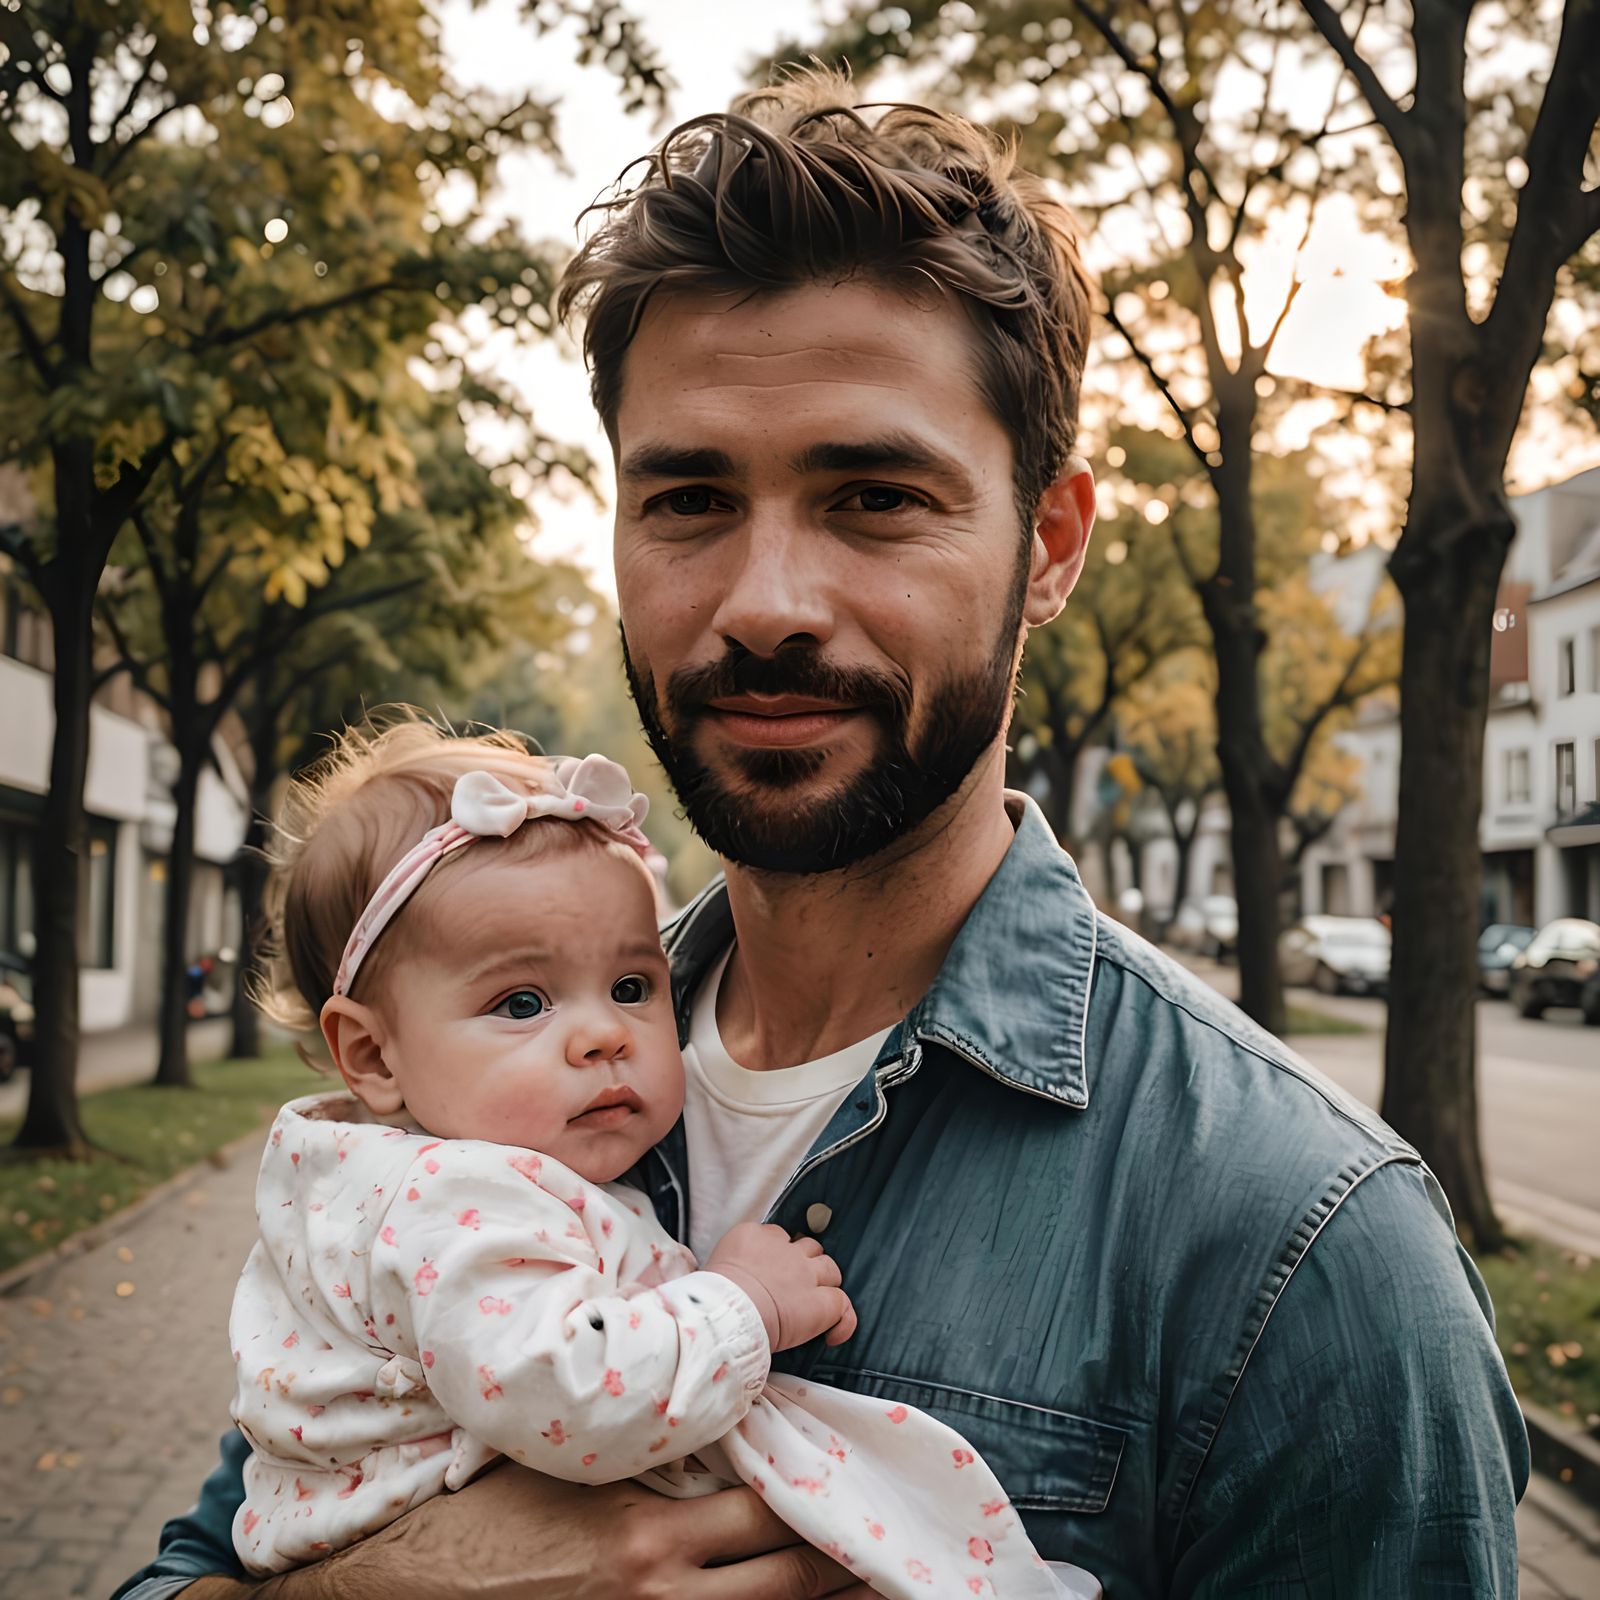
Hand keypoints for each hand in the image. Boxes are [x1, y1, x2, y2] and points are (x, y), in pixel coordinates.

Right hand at [201, 1466, 866, 1598]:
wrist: (416, 1579)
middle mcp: (655, 1589)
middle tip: (886, 1549)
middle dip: (837, 1565)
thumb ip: (655, 1455)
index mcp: (645, 1531)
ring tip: (861, 1585)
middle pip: (781, 1581)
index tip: (861, 1486)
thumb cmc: (495, 1504)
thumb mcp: (578, 1465)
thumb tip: (728, 1435)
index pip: (764, 1513)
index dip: (821, 1504)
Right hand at [706, 1223, 856, 1351]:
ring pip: (830, 1269)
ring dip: (826, 1283)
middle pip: (808, 1246)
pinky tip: (833, 1334)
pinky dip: (843, 1318)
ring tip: (815, 1304)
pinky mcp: (821, 1301)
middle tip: (795, 1287)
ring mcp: (805, 1273)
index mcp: (753, 1236)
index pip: (777, 1236)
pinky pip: (843, 1304)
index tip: (771, 1272)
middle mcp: (784, 1249)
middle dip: (806, 1263)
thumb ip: (730, 1266)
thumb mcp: (714, 1268)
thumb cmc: (711, 1296)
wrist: (728, 1312)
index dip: (778, 1254)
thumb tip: (730, 1280)